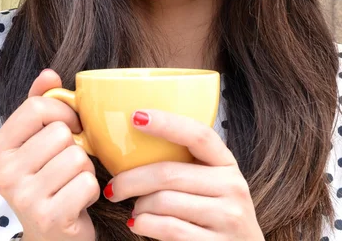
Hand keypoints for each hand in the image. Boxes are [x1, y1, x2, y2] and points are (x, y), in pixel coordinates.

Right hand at [0, 69, 99, 240]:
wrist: (51, 237)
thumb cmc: (47, 179)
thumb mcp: (37, 139)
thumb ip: (40, 103)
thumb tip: (49, 73)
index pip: (37, 107)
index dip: (63, 112)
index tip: (70, 126)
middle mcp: (4, 174)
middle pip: (60, 132)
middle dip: (74, 146)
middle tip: (66, 163)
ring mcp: (24, 198)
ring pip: (77, 156)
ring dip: (84, 169)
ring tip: (70, 181)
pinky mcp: (49, 218)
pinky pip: (88, 183)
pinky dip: (91, 190)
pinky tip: (77, 200)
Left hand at [103, 109, 263, 239]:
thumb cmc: (217, 214)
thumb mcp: (213, 183)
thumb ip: (187, 165)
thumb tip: (134, 145)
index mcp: (227, 163)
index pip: (198, 134)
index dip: (167, 123)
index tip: (136, 116)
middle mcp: (232, 186)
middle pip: (169, 173)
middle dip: (131, 179)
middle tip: (113, 188)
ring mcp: (227, 217)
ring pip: (164, 201)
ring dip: (139, 206)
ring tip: (135, 210)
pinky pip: (168, 228)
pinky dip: (145, 224)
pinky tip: (138, 224)